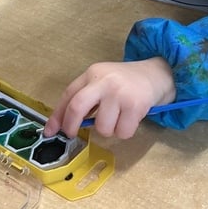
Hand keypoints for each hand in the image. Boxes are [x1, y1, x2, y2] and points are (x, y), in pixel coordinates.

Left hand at [44, 57, 174, 138]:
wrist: (156, 74)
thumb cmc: (124, 82)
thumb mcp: (102, 81)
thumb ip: (85, 97)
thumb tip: (63, 124)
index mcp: (93, 74)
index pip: (69, 95)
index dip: (57, 116)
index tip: (51, 131)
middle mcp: (104, 81)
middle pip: (77, 107)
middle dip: (71, 126)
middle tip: (73, 135)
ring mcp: (120, 93)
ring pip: (102, 127)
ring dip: (107, 130)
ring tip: (117, 118)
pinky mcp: (136, 106)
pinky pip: (122, 132)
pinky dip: (124, 132)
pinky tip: (130, 119)